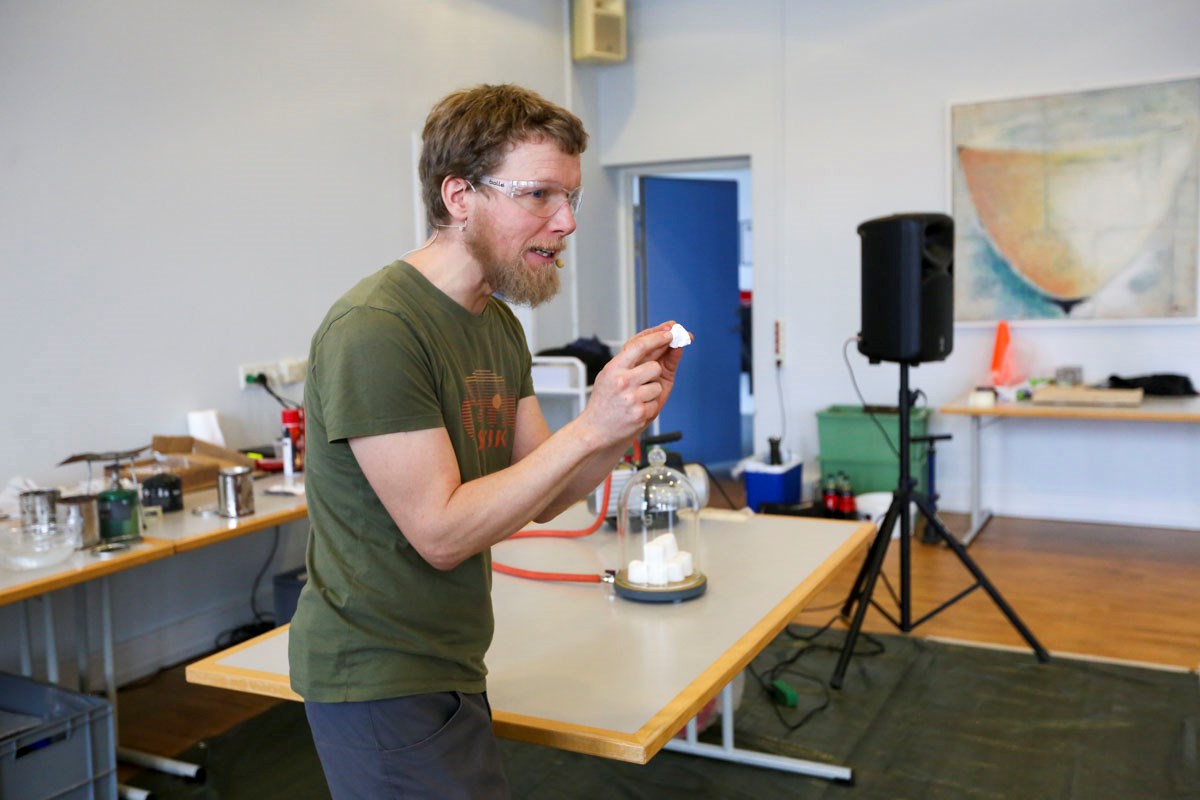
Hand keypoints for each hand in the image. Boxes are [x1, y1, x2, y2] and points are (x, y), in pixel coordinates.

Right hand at [577, 323, 688, 447]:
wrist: (594, 431)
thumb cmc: (604, 402)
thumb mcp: (609, 376)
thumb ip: (629, 362)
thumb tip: (658, 344)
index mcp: (613, 369)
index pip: (639, 346)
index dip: (657, 338)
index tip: (669, 333)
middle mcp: (622, 381)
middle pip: (654, 366)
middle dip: (652, 374)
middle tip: (640, 382)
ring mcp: (632, 398)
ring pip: (657, 385)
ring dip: (650, 392)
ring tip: (633, 399)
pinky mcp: (641, 413)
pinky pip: (656, 402)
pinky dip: (649, 406)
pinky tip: (635, 410)